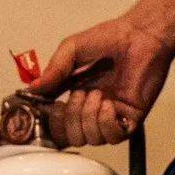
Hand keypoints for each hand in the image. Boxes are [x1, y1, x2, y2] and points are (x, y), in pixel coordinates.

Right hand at [28, 17, 174, 146]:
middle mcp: (92, 109)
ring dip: (89, 117)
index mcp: (75, 95)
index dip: (49, 123)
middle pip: (70, 138)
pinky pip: (114, 136)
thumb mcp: (72, 49)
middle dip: (69, 120)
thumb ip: (54, 70)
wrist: (141, 35)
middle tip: (77, 96)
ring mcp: (111, 115)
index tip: (47, 109)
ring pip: (91, 139)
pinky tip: (109, 104)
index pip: (56, 124)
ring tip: (97, 95)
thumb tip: (33, 89)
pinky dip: (107, 123)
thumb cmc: (112, 37)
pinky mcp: (130, 117)